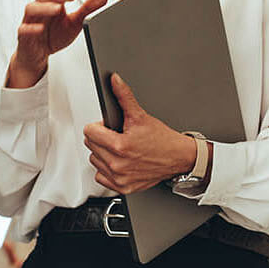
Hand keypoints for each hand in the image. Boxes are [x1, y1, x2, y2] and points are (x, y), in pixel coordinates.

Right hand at [6, 0, 107, 88]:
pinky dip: (31, 28)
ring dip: (45, 7)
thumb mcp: (74, 22)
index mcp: (52, 2)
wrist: (36, 54)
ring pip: (31, 8)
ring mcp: (30, 21)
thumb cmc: (54, 35)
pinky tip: (41, 29)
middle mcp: (40, 8)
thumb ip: (88, 9)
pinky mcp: (24, 36)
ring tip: (58, 8)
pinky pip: (24, 29)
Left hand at [81, 74, 198, 194]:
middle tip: (117, 136)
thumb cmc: (163, 140)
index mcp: (120, 146)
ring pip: (94, 160)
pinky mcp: (123, 187)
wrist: (179, 158)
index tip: (109, 127)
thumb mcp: (141, 116)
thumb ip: (124, 96)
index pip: (89, 132)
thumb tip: (115, 80)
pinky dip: (107, 170)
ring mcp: (120, 177)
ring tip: (119, 149)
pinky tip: (119, 162)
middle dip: (102, 138)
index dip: (99, 126)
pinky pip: (101, 177)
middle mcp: (118, 164)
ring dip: (103, 154)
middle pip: (91, 145)